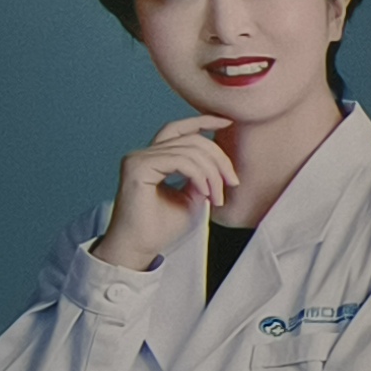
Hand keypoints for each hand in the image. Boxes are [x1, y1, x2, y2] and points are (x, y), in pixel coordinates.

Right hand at [87, 116, 237, 270]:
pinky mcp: (138, 168)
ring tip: (217, 197)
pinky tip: (205, 193)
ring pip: (190, 151)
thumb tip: (217, 162)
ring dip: (212, 174)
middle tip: (232, 183)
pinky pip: (181, 161)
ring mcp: (138, 159)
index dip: (203, 121)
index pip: (179, 130)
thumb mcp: (191, 198)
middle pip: (191, 140)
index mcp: (153, 158)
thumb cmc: (161, 227)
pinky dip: (200, 176)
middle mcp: (143, 154)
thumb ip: (202, 176)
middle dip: (219, 159)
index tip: (227, 122)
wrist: (139, 248)